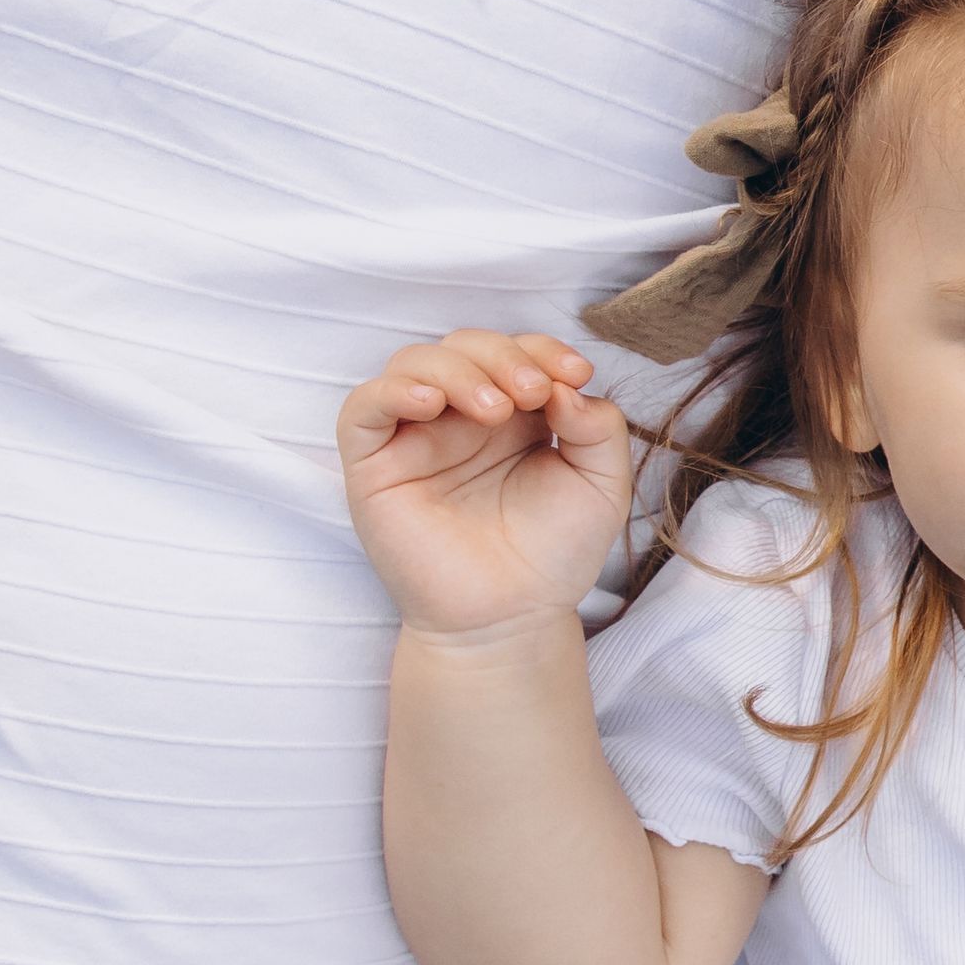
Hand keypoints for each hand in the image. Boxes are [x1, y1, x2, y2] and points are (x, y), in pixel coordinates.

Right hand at [337, 331, 634, 643]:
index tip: (576, 373)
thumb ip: (599, 427)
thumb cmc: (552, 554)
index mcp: (514, 413)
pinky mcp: (374, 466)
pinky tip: (430, 403)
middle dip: (503, 356)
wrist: (511, 618)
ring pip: (414, 363)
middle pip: (465, 346)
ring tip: (494, 408)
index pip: (516, 351)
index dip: (544, 349)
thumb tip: (566, 387)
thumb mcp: (601, 484)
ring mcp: (415, 438)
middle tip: (533, 393)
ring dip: (457, 369)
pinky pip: (363, 408)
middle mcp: (460, 418)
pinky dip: (393, 391)